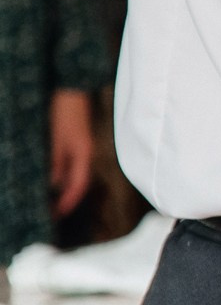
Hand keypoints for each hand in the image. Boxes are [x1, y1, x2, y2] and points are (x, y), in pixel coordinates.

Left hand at [49, 90, 92, 215]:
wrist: (70, 89)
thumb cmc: (63, 112)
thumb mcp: (55, 139)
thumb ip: (56, 162)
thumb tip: (53, 184)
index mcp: (84, 153)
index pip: (78, 184)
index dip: (68, 201)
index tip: (57, 215)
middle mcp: (85, 153)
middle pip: (78, 182)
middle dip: (67, 199)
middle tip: (52, 213)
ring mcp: (81, 147)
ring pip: (74, 174)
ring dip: (64, 188)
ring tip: (50, 201)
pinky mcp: (75, 142)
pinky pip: (71, 165)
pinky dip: (62, 176)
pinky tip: (52, 180)